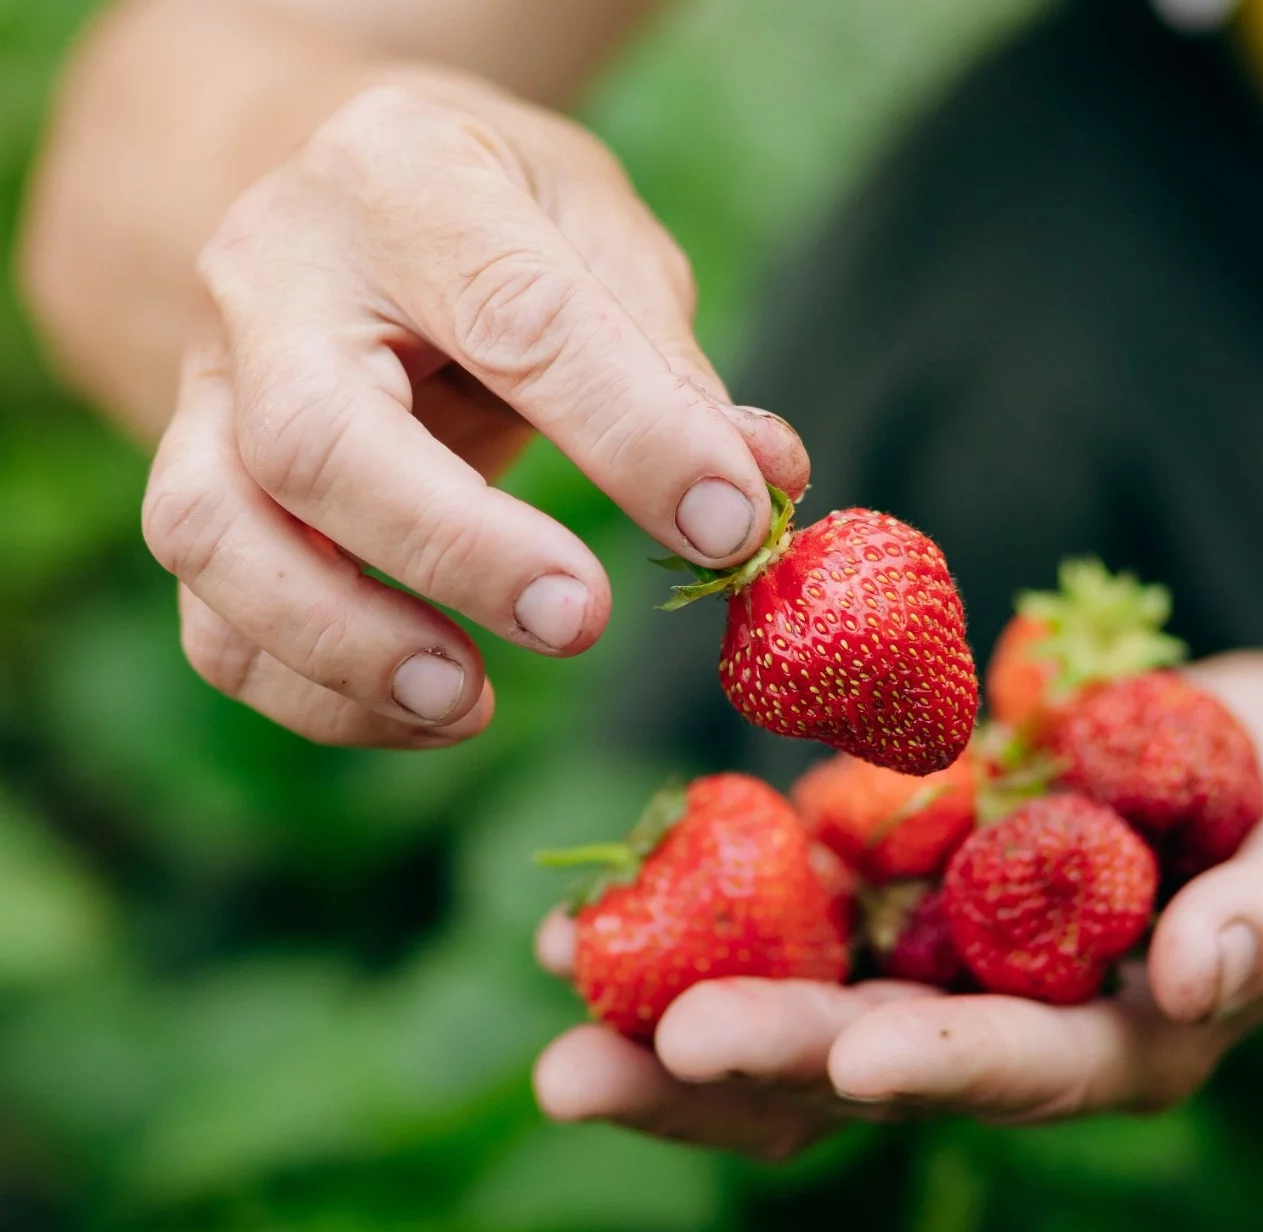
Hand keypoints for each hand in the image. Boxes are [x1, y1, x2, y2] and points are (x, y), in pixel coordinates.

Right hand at [141, 72, 805, 746]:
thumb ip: (667, 360)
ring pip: (216, 534)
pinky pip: (213, 617)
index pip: (517, 315)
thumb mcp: (595, 228)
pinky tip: (433, 711)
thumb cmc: (496, 213)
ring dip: (344, 644)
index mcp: (403, 178)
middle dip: (457, 549)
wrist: (337, 193)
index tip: (726, 527)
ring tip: (469, 703)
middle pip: (316, 436)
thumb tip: (762, 480)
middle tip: (578, 621)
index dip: (630, 433)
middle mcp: (272, 275)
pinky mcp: (188, 482)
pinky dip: (314, 693)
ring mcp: (205, 385)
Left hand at [530, 655, 1262, 1156]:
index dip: (935, 1067)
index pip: (1016, 1071)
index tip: (849, 1061)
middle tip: (592, 1072)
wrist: (1261, 759)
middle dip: (732, 1071)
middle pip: (858, 1071)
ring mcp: (938, 957)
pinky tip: (595, 906)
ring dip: (668, 1006)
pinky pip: (785, 907)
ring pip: (793, 1004)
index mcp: (1116, 1045)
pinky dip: (694, 906)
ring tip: (555, 985)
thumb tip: (1205, 978)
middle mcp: (1006, 1023)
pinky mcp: (895, 884)